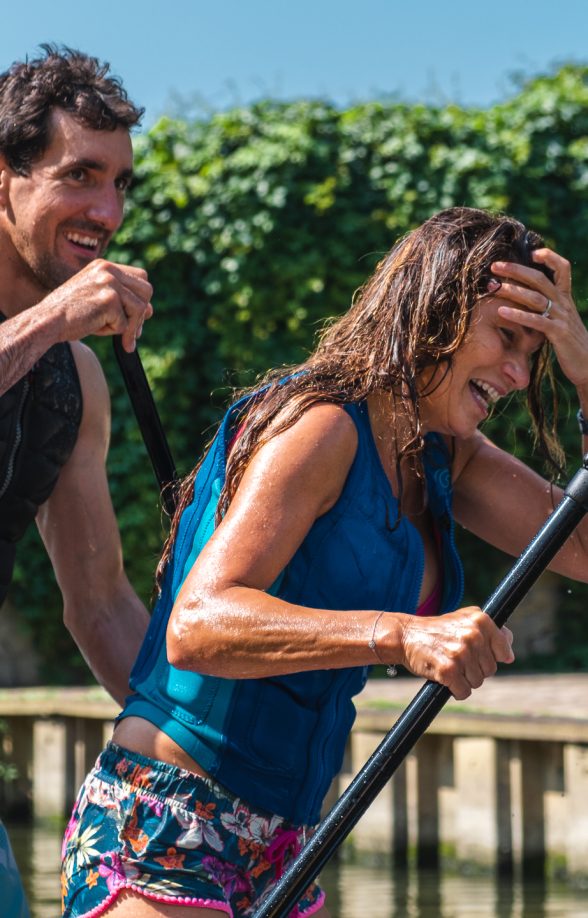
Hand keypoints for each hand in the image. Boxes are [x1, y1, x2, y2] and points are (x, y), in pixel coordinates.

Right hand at [41, 259, 152, 352]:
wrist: (47, 320)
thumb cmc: (70, 314)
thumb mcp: (96, 299)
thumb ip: (121, 300)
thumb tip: (151, 311)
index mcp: (104, 266)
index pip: (140, 277)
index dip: (141, 298)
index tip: (134, 316)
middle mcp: (108, 270)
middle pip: (146, 290)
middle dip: (141, 313)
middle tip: (129, 331)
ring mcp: (109, 283)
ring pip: (140, 309)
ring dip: (128, 326)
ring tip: (108, 330)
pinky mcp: (108, 300)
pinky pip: (124, 323)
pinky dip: (113, 332)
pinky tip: (94, 327)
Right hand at [396, 607, 513, 699]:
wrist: (406, 635)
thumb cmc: (437, 630)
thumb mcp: (464, 619)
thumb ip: (490, 631)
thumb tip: (509, 654)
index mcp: (480, 620)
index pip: (503, 650)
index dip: (493, 656)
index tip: (479, 654)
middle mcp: (472, 635)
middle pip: (490, 669)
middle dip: (476, 669)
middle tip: (458, 658)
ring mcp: (460, 653)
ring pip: (478, 681)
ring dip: (464, 679)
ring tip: (450, 665)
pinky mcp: (448, 671)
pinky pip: (463, 692)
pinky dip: (456, 690)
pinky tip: (445, 678)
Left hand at [490, 250, 587, 387]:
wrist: (587, 364)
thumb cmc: (568, 342)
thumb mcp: (559, 319)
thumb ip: (546, 306)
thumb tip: (524, 296)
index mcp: (565, 297)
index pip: (562, 268)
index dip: (550, 256)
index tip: (531, 252)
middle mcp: (564, 303)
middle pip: (540, 278)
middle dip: (516, 270)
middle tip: (495, 266)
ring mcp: (562, 317)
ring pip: (536, 297)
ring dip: (513, 291)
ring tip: (493, 287)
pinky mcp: (558, 333)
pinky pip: (537, 321)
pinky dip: (518, 315)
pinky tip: (501, 312)